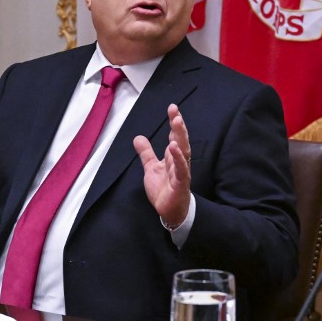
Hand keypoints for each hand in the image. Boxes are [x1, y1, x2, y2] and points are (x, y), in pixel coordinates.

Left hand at [134, 103, 190, 227]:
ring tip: (176, 123)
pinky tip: (174, 147)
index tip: (172, 109)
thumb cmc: (165, 190)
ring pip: (183, 152)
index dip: (174, 123)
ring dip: (180, 137)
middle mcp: (179, 162)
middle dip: (178, 125)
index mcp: (173, 157)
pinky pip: (181, 169)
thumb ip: (146, 153)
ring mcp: (181, 172)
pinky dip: (178, 158)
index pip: (175, 136)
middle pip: (181, 140)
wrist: (170, 211)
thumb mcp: (151, 168)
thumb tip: (138, 137)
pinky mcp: (181, 183)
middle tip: (175, 111)